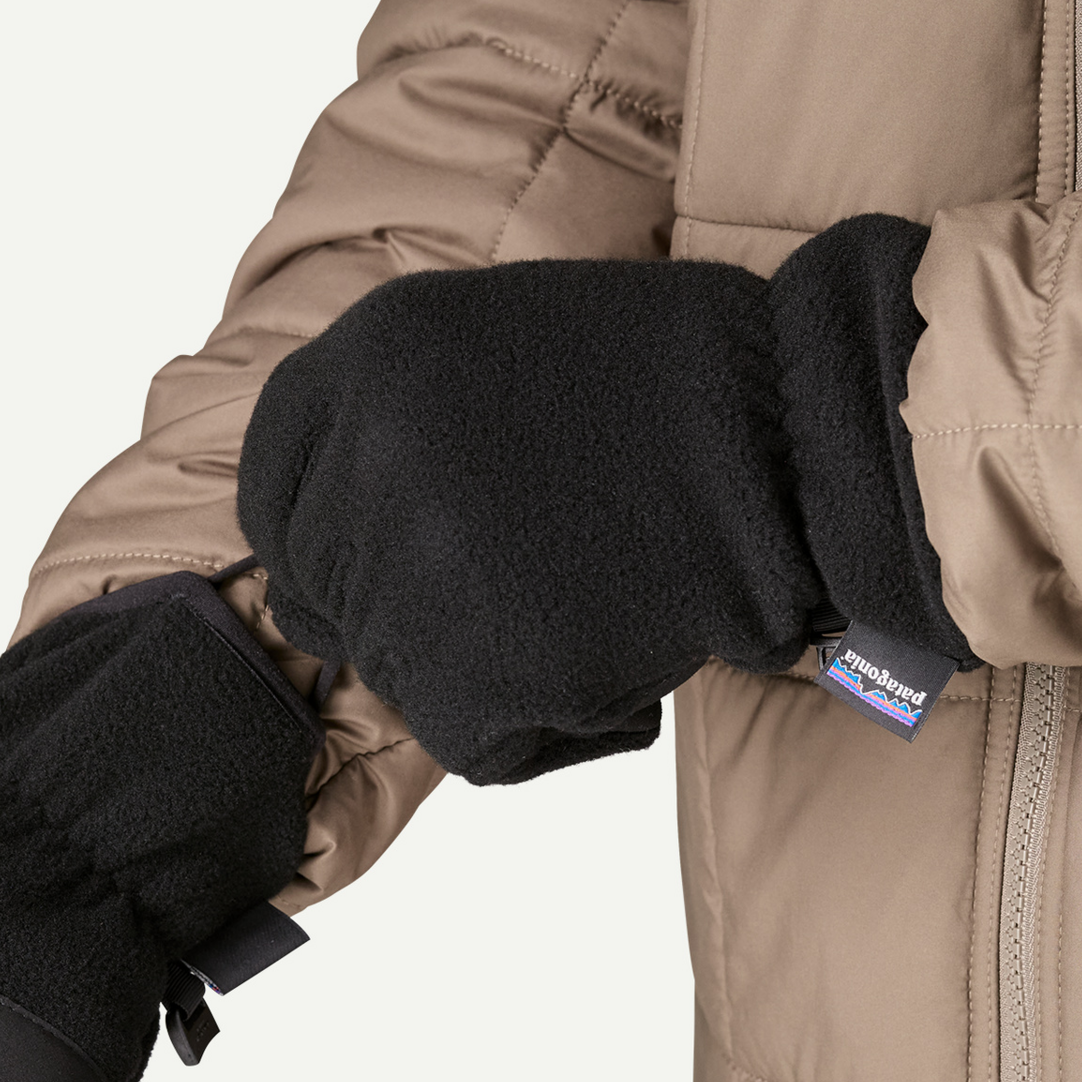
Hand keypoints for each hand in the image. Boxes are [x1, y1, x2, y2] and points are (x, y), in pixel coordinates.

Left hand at [237, 215, 973, 783]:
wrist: (809, 434)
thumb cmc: (665, 388)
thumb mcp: (485, 344)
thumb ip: (381, 429)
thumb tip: (303, 569)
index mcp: (362, 358)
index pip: (272, 496)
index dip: (326, 540)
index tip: (382, 553)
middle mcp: (368, 455)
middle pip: (328, 594)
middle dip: (405, 604)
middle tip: (520, 573)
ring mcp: (420, 562)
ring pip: (395, 672)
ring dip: (475, 661)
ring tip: (578, 597)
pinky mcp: (484, 661)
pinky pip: (466, 737)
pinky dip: (531, 723)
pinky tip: (602, 653)